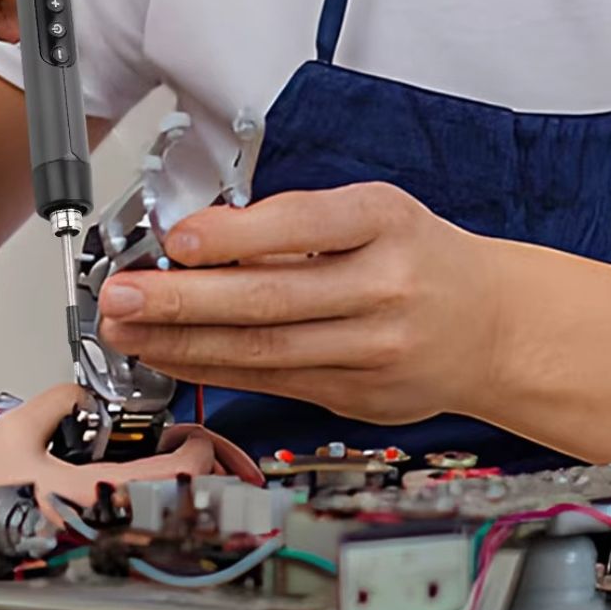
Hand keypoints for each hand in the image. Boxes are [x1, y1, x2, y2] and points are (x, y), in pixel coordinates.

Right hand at [0, 385, 260, 521]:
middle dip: (196, 475)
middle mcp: (101, 528)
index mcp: (91, 499)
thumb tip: (84, 395)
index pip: (171, 480)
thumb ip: (58, 400)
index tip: (197, 437)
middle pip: (176, 507)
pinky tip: (143, 488)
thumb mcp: (15, 431)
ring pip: (161, 523)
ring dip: (177, 492)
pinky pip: (136, 530)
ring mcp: (97, 543)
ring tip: (170, 465)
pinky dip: (152, 507)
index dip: (196, 455)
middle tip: (193, 450)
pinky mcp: (88, 549)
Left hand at [98, 183, 506, 424]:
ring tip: (127, 331)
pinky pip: (271, 380)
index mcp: (387, 223)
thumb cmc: (423, 258)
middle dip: (182, 300)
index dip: (234, 235)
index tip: (176, 241)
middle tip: (120, 296)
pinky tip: (172, 357)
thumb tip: (204, 240)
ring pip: (263, 350)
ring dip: (183, 343)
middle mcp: (384, 287)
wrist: (490, 327)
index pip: (304, 225)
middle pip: (271, 299)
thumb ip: (299, 224)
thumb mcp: (377, 213)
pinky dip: (213, 369)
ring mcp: (373, 350)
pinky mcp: (356, 396)